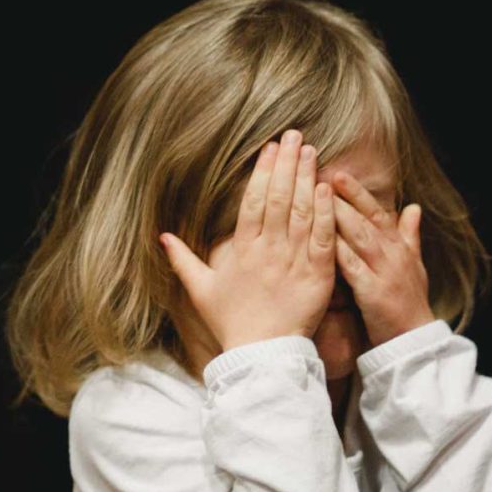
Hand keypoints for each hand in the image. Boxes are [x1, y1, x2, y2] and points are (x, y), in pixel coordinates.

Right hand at [159, 129, 337, 349]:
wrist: (262, 356)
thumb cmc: (232, 324)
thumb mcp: (201, 291)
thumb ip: (183, 261)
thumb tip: (163, 237)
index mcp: (242, 250)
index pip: (253, 202)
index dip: (262, 172)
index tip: (270, 148)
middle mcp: (268, 250)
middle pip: (279, 198)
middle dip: (287, 164)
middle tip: (296, 136)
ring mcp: (293, 261)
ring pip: (301, 212)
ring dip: (307, 178)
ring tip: (312, 152)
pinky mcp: (317, 275)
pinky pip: (322, 238)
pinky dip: (325, 212)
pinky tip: (327, 188)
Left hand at [330, 171, 434, 346]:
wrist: (414, 341)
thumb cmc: (410, 303)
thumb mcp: (415, 265)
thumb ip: (410, 235)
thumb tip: (414, 207)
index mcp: (398, 246)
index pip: (376, 212)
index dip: (357, 192)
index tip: (338, 173)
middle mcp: (392, 253)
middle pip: (365, 218)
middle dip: (343, 196)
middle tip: (320, 175)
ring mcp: (384, 271)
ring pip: (359, 236)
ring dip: (338, 215)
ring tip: (316, 197)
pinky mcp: (373, 292)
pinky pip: (352, 267)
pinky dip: (337, 251)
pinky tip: (319, 239)